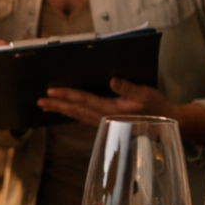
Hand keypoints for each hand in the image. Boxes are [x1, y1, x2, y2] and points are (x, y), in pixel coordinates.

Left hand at [37, 78, 175, 124]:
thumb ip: (128, 88)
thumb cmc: (155, 107)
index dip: (67, 95)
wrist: (164, 123)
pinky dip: (71, 112)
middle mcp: (103, 118)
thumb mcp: (145, 94)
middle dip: (57, 105)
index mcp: (111, 110)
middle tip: (39, 102)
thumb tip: (113, 80)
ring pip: (77, 115)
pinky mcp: (105, 122)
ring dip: (61, 110)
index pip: (84, 101)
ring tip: (46, 106)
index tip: (51, 92)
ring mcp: (103, 122)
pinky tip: (65, 110)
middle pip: (75, 110)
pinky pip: (83, 117)